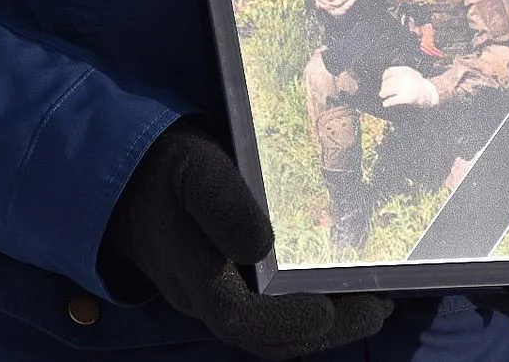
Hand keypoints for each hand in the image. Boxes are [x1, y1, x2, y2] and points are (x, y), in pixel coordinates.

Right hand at [105, 117, 392, 358]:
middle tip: (381, 306)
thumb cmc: (166, 170)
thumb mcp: (193, 171)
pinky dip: (308, 311)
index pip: (245, 321)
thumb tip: (260, 246)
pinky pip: (269, 315)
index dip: (293, 321)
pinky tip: (338, 289)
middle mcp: (205, 300)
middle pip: (270, 338)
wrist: (127, 175)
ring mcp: (213, 297)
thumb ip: (222, 204)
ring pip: (272, 333)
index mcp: (196, 277)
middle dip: (330, 330)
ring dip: (326, 325)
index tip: (337, 307)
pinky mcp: (223, 286)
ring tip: (375, 301)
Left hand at [379, 65, 439, 107]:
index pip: (389, 71)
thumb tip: (386, 78)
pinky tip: (385, 104)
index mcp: (404, 70)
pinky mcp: (406, 97)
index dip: (385, 77)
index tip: (384, 80)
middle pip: (387, 82)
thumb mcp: (410, 74)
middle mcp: (403, 78)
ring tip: (383, 96)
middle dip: (384, 87)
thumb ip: (400, 74)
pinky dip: (388, 102)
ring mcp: (405, 87)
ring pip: (388, 90)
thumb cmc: (418, 84)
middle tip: (382, 91)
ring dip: (384, 93)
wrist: (430, 92)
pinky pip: (393, 100)